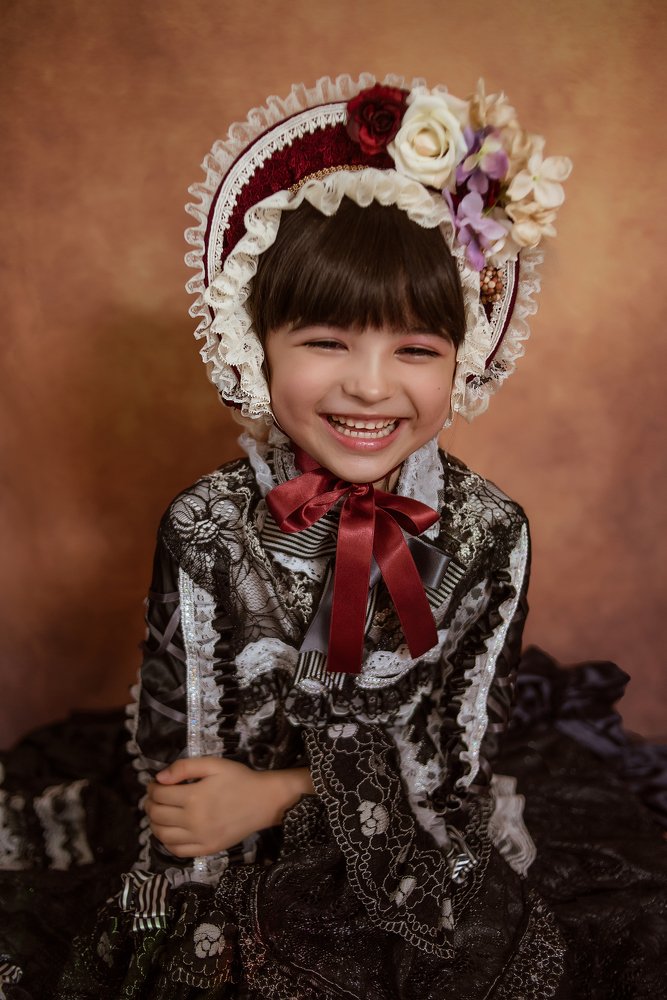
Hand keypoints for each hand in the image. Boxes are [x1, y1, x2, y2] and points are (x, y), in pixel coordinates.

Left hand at [145, 756, 312, 856]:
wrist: (264, 801)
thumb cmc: (239, 779)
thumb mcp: (213, 764)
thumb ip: (185, 767)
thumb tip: (160, 778)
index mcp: (193, 797)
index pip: (159, 794)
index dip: (152, 787)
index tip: (155, 783)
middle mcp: (193, 821)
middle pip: (157, 815)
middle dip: (150, 804)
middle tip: (154, 797)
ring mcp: (199, 838)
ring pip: (162, 835)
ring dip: (154, 823)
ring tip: (159, 812)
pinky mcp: (206, 849)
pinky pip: (177, 851)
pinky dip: (167, 842)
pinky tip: (170, 831)